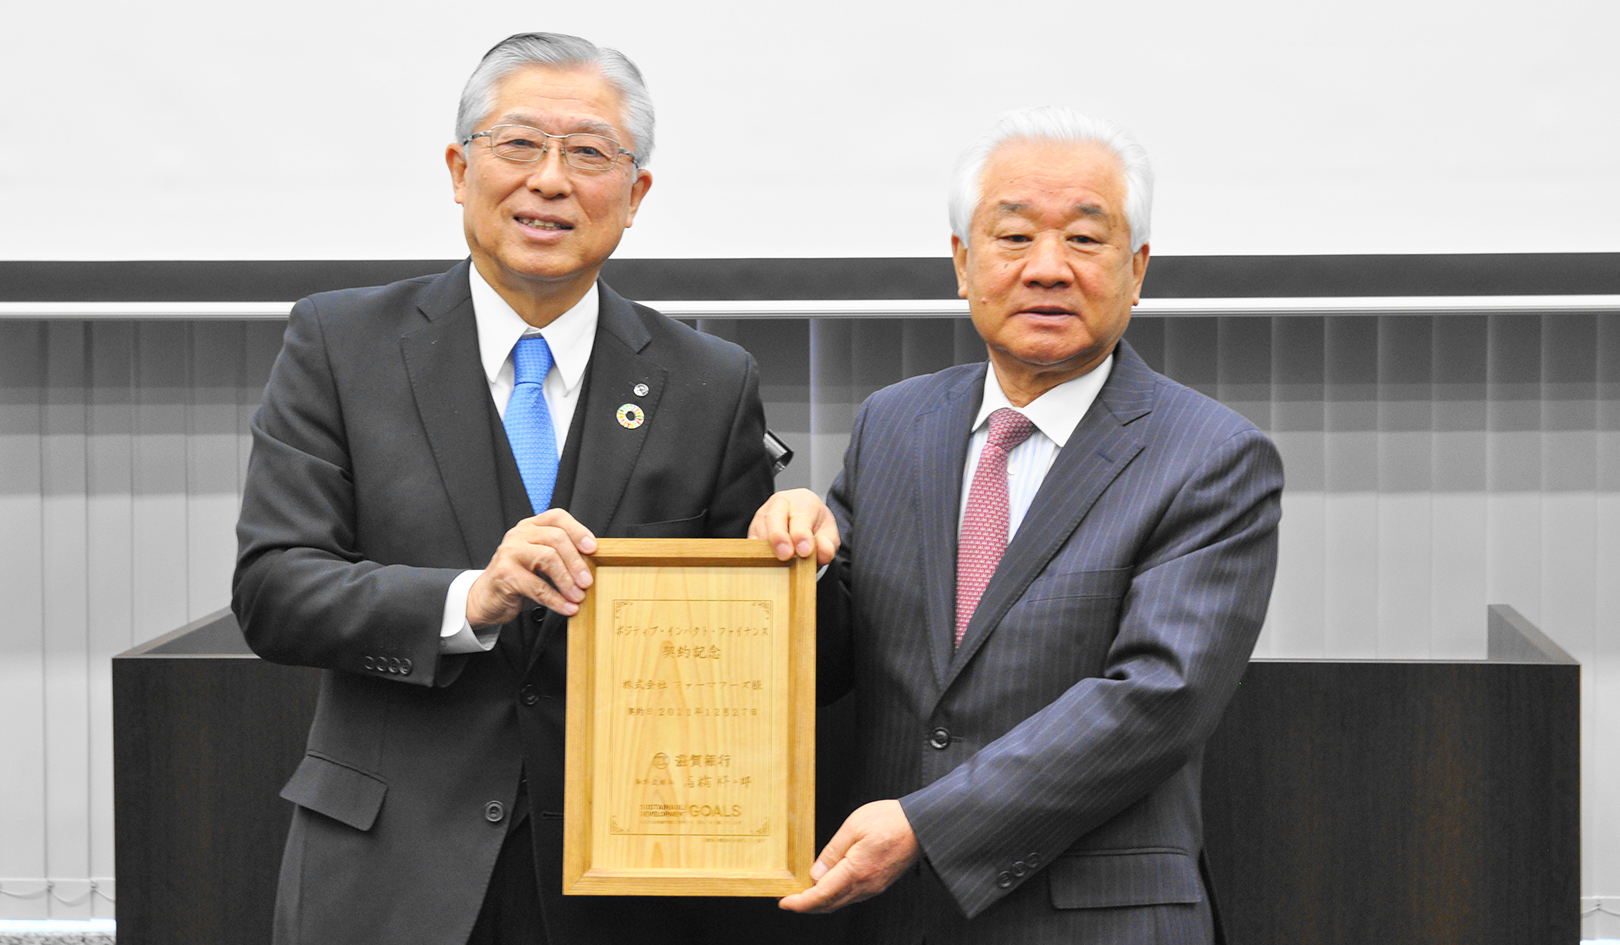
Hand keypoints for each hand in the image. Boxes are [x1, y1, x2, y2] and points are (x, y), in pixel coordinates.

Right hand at [466, 509, 597, 626]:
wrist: (487, 598)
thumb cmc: (519, 579)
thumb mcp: (542, 564)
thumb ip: (562, 558)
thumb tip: (592, 566)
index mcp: (531, 527)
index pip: (558, 517)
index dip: (578, 530)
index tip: (593, 549)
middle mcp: (519, 535)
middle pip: (556, 538)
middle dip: (576, 562)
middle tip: (587, 581)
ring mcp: (509, 552)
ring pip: (548, 558)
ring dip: (567, 580)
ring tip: (578, 596)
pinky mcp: (504, 574)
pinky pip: (537, 587)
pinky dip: (556, 600)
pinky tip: (567, 608)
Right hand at [748, 488, 838, 565]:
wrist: (805, 522)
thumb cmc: (815, 526)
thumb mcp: (829, 534)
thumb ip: (828, 544)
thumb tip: (823, 552)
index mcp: (802, 500)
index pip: (800, 515)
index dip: (801, 534)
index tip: (805, 551)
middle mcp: (779, 504)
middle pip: (774, 517)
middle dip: (779, 537)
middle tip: (786, 555)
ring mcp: (762, 516)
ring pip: (761, 531)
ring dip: (769, 549)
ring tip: (780, 565)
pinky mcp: (753, 531)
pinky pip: (752, 543)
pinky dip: (759, 555)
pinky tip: (769, 565)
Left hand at [778, 800, 919, 913]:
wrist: (922, 825)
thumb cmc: (890, 820)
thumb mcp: (853, 827)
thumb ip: (832, 852)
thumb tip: (815, 875)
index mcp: (856, 872)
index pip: (821, 896)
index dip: (800, 903)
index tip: (784, 902)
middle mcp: (866, 885)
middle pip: (829, 904)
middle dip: (807, 905)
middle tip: (789, 900)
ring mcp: (874, 887)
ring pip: (841, 902)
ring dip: (821, 902)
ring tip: (804, 892)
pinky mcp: (879, 883)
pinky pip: (852, 896)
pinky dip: (835, 896)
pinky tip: (828, 886)